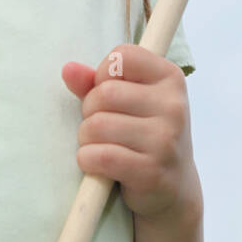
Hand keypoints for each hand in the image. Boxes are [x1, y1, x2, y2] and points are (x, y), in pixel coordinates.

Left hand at [61, 44, 197, 219]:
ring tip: (99, 144)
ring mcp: (165, 139)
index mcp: (171, 78)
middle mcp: (173, 106)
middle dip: (90, 110)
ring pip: (98, 125)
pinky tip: (96, 162)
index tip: (110, 93)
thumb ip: (96, 82)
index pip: (123, 56)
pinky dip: (87, 159)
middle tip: (100, 125)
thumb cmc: (144, 133)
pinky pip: (101, 156)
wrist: (173, 185)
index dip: (104, 73)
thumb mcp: (128, 100)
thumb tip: (68, 69)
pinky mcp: (152, 171)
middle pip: (105, 93)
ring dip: (86, 138)